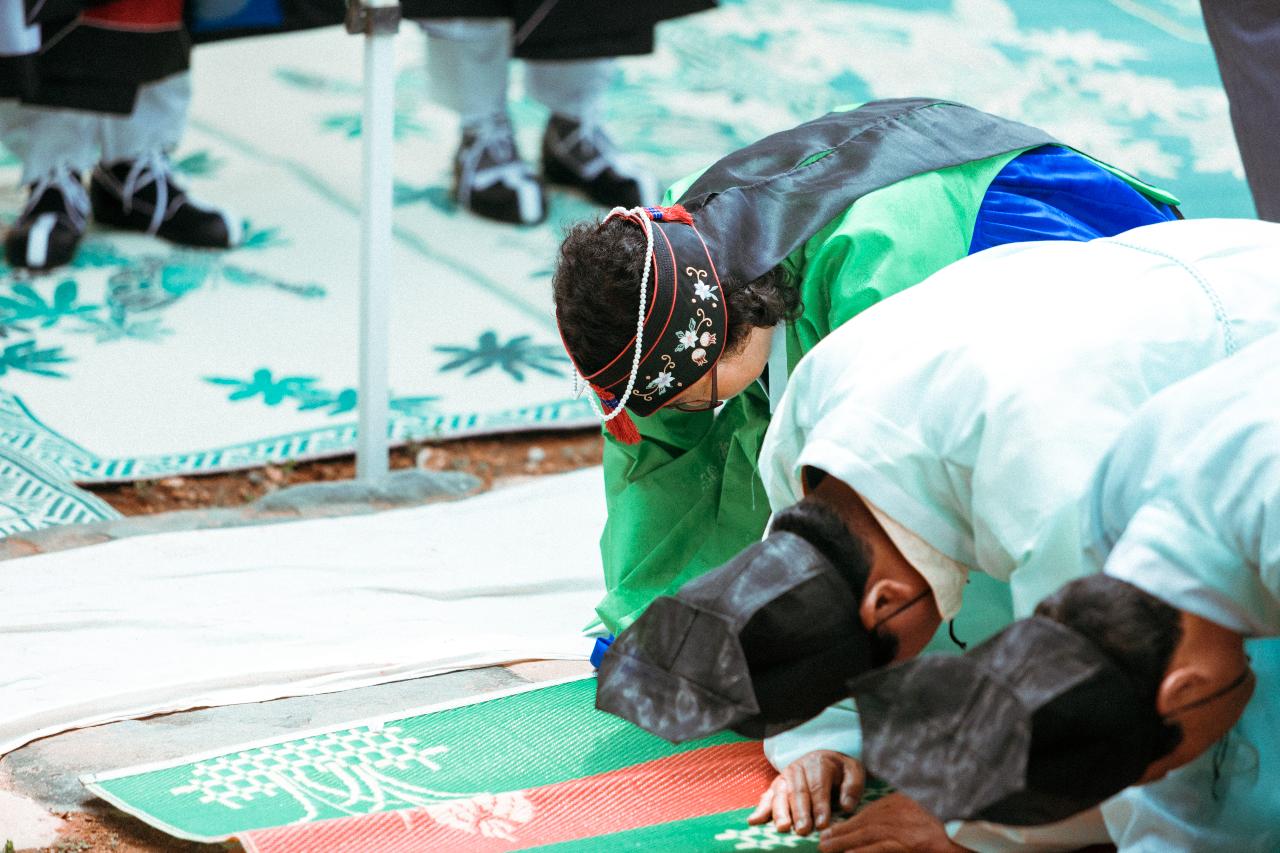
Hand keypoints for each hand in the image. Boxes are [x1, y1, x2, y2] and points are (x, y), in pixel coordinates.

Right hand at [747, 750, 864, 835]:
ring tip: (783, 828)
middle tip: (802, 830)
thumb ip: (853, 787)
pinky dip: (760, 809)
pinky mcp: (776, 785)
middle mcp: (798, 768)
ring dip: (780, 812)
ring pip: (780, 794)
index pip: (818, 786)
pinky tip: (754, 821)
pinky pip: (767, 796)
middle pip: (798, 792)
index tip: (822, 824)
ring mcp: (785, 777)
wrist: (824, 757)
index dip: (820, 806)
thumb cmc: (841, 770)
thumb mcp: (853, 771)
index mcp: (819, 763)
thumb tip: (846, 806)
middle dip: (800, 812)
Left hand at [817, 793, 968, 852]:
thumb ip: (900, 812)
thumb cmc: (945, 825)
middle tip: (822, 840)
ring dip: (844, 842)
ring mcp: (904, 830)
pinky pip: (880, 848)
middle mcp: (901, 813)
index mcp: (903, 803)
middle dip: (841, 831)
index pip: (871, 812)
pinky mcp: (908, 845)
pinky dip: (862, 851)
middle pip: (864, 822)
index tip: (833, 829)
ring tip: (825, 848)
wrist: (966, 837)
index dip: (850, 822)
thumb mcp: (918, 809)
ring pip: (867, 835)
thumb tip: (874, 825)